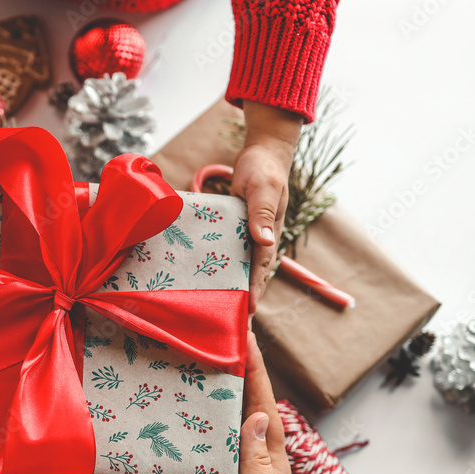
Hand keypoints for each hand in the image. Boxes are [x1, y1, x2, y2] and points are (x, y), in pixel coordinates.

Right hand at [182, 333, 293, 473]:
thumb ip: (258, 468)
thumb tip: (259, 417)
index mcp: (270, 462)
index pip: (264, 404)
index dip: (255, 367)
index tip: (243, 331)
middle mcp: (248, 456)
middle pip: (239, 402)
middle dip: (229, 366)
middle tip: (207, 331)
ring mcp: (224, 466)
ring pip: (214, 417)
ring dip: (203, 387)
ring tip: (183, 354)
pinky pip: (194, 441)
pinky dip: (184, 418)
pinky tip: (169, 399)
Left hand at [232, 101, 302, 312]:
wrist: (262, 152)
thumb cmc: (264, 169)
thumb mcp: (264, 188)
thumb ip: (262, 213)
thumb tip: (264, 241)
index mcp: (270, 232)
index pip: (261, 266)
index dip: (255, 289)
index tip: (248, 311)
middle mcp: (259, 238)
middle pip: (251, 272)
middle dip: (243, 295)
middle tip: (231, 320)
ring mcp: (248, 233)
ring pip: (239, 264)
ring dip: (230, 283)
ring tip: (216, 305)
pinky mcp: (236, 227)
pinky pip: (228, 249)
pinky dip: (220, 263)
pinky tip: (204, 274)